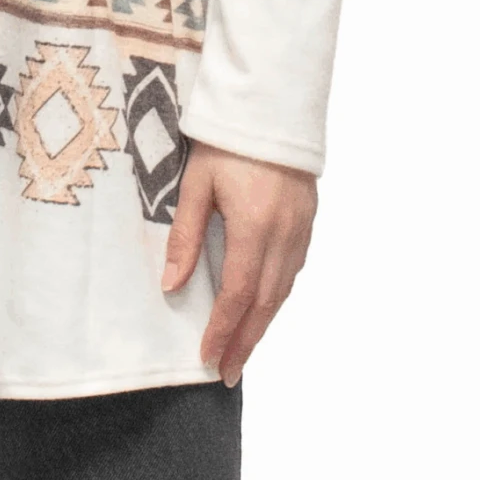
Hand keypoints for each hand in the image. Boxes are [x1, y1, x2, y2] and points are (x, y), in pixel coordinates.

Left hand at [161, 140, 316, 385]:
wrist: (272, 105)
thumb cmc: (226, 141)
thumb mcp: (196, 183)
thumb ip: (185, 236)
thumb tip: (172, 286)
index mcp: (253, 227)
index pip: (237, 295)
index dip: (223, 331)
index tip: (208, 360)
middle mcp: (283, 235)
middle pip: (264, 303)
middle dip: (245, 342)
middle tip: (228, 374)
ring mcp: (300, 229)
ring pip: (282, 291)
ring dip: (262, 325)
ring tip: (243, 351)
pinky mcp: (307, 221)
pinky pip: (293, 271)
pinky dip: (277, 297)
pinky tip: (264, 308)